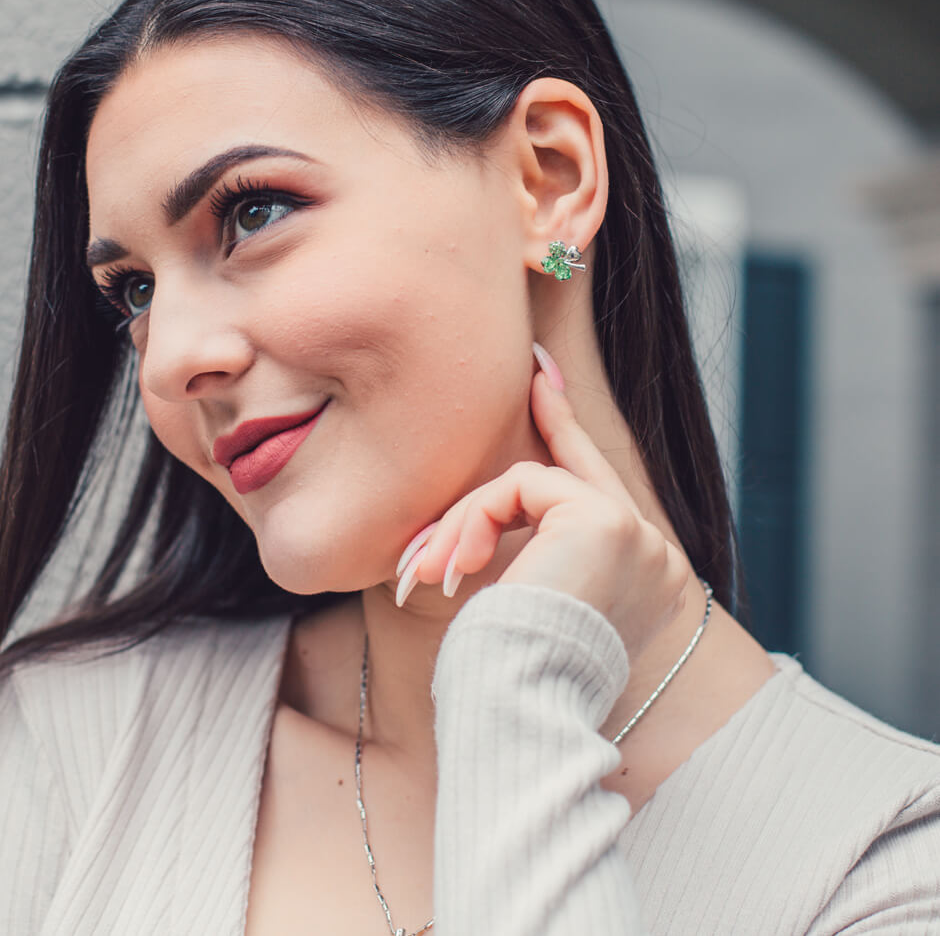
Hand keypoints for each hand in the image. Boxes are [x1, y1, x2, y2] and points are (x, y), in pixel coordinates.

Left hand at [395, 350, 688, 663]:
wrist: (525, 711)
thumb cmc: (517, 680)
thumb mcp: (525, 611)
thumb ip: (523, 559)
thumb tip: (475, 533)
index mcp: (639, 582)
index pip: (605, 499)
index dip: (575, 436)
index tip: (551, 382)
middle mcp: (653, 558)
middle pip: (586, 472)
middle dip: (559, 416)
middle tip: (536, 371)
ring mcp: (637, 537)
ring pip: (533, 483)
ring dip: (468, 521)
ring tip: (430, 570)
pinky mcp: (605, 521)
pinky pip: (522, 487)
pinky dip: (476, 520)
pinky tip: (457, 566)